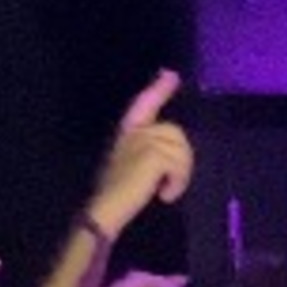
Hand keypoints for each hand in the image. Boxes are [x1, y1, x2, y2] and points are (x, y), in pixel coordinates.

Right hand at [87, 70, 193, 239]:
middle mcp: (135, 132)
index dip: (157, 90)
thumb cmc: (118, 194)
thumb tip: (174, 142)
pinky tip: (165, 195)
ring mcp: (144, 141)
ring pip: (182, 150)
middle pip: (177, 134)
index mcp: (128, 133)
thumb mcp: (133, 165)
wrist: (104, 212)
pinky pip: (180, 163)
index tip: (170, 74)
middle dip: (181, 159)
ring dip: (180, 174)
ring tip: (166, 190)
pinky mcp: (153, 154)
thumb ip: (149, 149)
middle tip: (170, 183)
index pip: (144, 104)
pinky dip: (178, 182)